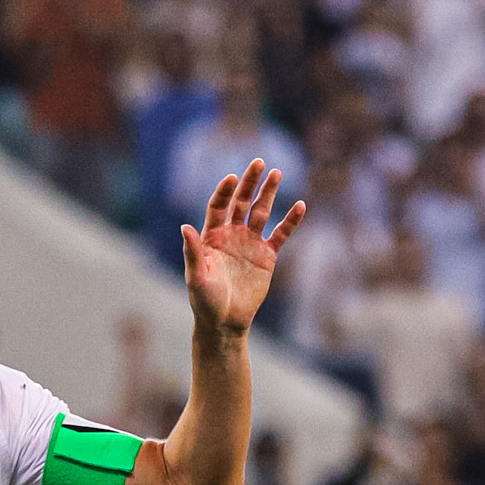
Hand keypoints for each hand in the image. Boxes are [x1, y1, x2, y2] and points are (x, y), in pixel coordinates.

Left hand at [182, 160, 304, 334]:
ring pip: (261, 212)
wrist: (225, 322)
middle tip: (259, 162)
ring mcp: (250, 243)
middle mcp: (231, 234)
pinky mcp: (266, 256)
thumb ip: (192, 251)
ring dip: (269, 193)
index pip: (219, 206)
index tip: (231, 178)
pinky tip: (300, 206)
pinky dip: (290, 221)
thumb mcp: (196, 277)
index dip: (224, 191)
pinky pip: (280, 235)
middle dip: (250, 182)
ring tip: (277, 173)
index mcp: (212, 235)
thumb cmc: (206, 301)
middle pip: (241, 202)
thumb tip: (184, 227)